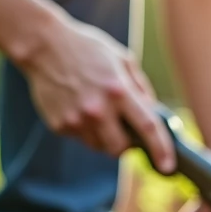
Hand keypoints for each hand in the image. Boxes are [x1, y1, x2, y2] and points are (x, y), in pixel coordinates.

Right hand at [19, 16, 174, 172]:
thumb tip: (153, 113)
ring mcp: (76, 120)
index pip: (147, 127)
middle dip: (127, 144)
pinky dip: (85, 130)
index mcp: (118, 90)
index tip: (167, 166)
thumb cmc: (87, 49)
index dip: (161, 149)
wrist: (43, 45)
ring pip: (100, 147)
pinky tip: (78, 106)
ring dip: (105, 138)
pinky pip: (80, 138)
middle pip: (121, 148)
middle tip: (125, 130)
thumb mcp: (122, 59)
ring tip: (97, 112)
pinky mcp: (59, 125)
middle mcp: (97, 109)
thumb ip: (140, 88)